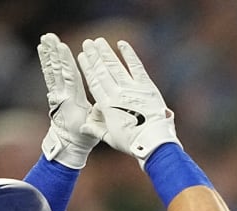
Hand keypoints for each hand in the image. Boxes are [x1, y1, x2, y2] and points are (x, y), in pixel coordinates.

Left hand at [38, 33, 104, 168]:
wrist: (67, 145)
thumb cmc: (83, 138)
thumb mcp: (94, 129)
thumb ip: (98, 116)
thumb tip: (103, 104)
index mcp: (73, 101)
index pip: (69, 77)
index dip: (66, 62)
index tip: (62, 47)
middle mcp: (62, 95)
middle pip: (58, 70)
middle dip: (54, 53)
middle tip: (50, 36)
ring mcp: (56, 94)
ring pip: (51, 70)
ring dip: (48, 53)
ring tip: (45, 38)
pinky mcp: (54, 94)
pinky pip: (49, 75)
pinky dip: (46, 61)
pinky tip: (44, 50)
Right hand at [77, 37, 178, 169]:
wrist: (154, 142)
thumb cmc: (132, 143)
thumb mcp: (110, 138)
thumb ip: (95, 129)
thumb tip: (82, 125)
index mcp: (107, 106)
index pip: (94, 82)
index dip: (87, 68)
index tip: (81, 56)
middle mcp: (117, 94)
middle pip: (103, 71)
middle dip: (94, 56)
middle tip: (87, 43)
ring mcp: (132, 89)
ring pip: (116, 66)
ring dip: (107, 52)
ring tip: (99, 41)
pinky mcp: (147, 87)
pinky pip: (136, 67)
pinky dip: (129, 54)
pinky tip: (122, 44)